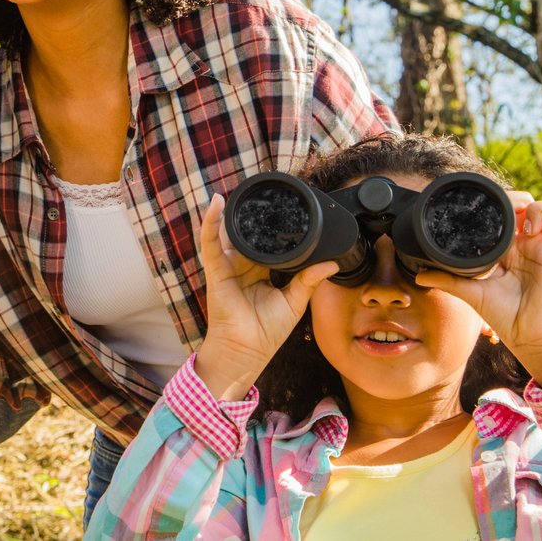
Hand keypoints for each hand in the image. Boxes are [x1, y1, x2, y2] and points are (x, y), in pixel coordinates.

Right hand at [192, 194, 337, 400]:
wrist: (249, 350)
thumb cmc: (267, 331)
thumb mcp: (294, 301)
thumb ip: (309, 279)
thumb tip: (331, 264)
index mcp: (259, 271)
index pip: (265, 243)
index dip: (270, 226)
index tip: (280, 207)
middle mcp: (242, 266)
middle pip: (246, 234)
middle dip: (249, 214)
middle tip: (259, 192)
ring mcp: (227, 266)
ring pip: (226, 233)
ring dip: (226, 213)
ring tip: (232, 191)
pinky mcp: (216, 270)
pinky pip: (211, 243)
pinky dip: (210, 223)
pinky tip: (214, 204)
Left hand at [414, 198, 541, 386]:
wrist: (529, 337)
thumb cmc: (505, 316)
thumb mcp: (472, 293)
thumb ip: (447, 281)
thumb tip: (419, 277)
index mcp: (508, 247)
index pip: (511, 212)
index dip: (506, 202)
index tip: (493, 207)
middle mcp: (529, 244)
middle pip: (535, 205)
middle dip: (525, 200)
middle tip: (514, 212)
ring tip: (530, 225)